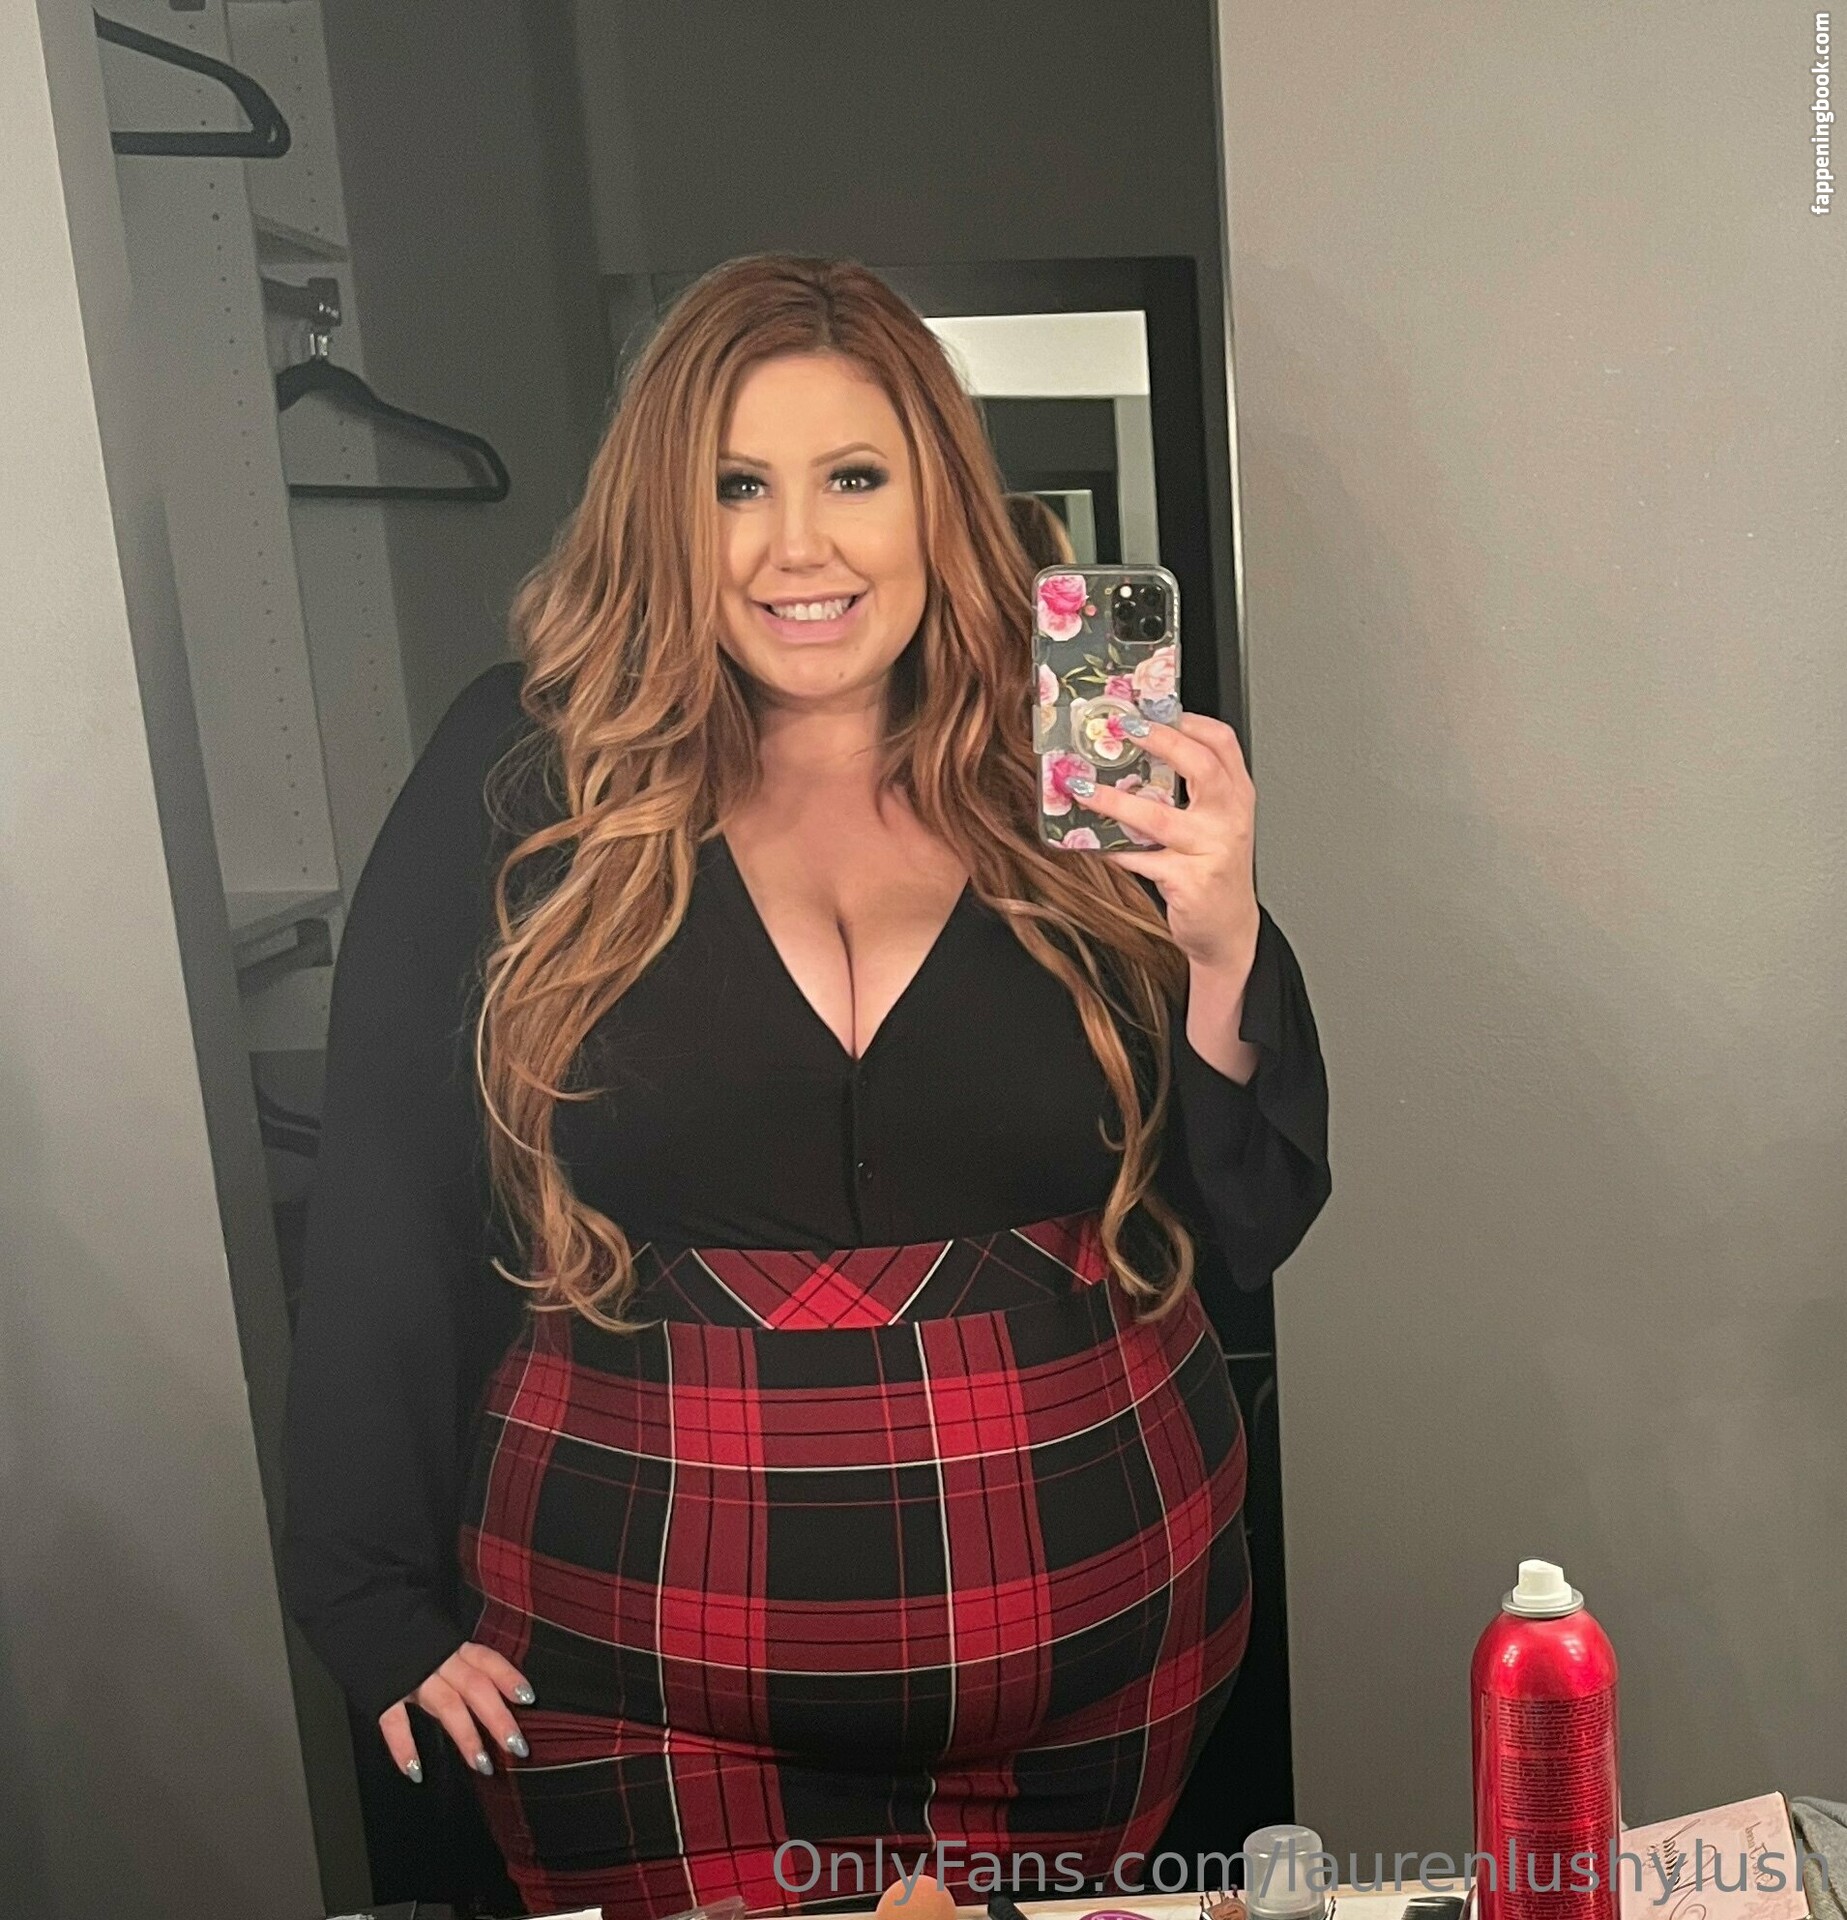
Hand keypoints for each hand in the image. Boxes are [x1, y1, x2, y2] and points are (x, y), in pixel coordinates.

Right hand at [378, 1641, 534, 1782]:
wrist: (359, 1610)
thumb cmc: (402, 1631)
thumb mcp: (435, 1638)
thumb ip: (456, 1660)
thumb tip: (485, 1689)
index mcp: (452, 1645)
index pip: (487, 1660)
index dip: (508, 1677)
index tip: (528, 1698)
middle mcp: (437, 1659)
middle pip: (475, 1687)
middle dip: (498, 1717)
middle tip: (518, 1747)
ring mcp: (410, 1675)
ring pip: (446, 1705)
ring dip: (467, 1736)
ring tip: (483, 1765)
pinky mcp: (383, 1691)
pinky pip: (394, 1721)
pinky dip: (403, 1746)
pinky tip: (415, 1771)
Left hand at [1070, 710, 1260, 982]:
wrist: (1228, 929)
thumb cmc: (1214, 868)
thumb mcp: (1214, 822)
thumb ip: (1188, 790)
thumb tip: (1128, 756)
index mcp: (1237, 794)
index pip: (1221, 741)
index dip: (1187, 720)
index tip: (1149, 709)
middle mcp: (1229, 817)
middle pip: (1199, 765)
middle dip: (1157, 740)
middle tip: (1118, 728)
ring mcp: (1212, 849)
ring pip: (1158, 816)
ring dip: (1114, 800)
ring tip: (1082, 787)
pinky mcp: (1189, 882)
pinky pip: (1141, 859)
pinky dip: (1112, 849)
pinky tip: (1090, 842)